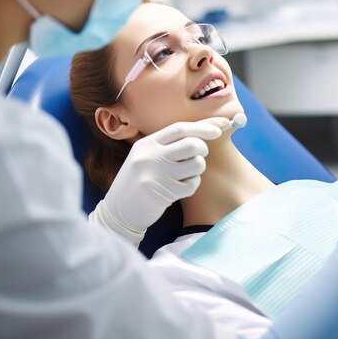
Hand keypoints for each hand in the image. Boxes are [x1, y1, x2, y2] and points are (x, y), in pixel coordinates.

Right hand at [89, 117, 228, 245]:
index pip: (179, 128)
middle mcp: (150, 156)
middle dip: (203, 148)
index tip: (219, 127)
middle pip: (191, 144)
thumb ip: (167, 144)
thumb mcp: (144, 156)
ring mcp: (157, 175)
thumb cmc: (137, 181)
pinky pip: (192, 184)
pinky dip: (192, 184)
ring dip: (198, 168)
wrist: (118, 212)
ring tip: (187, 172)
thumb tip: (202, 131)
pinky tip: (181, 186)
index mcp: (146, 144)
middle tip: (200, 154)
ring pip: (196, 163)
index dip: (203, 126)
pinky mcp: (164, 193)